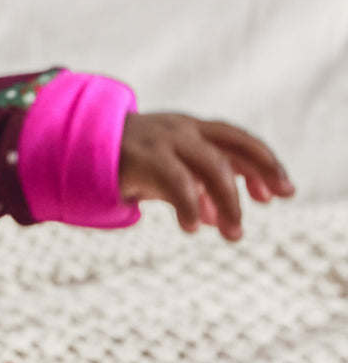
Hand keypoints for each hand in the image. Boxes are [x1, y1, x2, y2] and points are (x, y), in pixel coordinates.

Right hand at [119, 113, 294, 240]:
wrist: (78, 149)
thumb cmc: (128, 163)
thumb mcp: (167, 174)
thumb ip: (196, 190)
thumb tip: (221, 220)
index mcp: (191, 129)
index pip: (239, 140)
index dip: (265, 164)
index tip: (283, 192)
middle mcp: (182, 130)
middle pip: (233, 148)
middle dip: (260, 173)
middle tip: (271, 204)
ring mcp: (164, 140)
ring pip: (213, 167)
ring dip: (228, 202)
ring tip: (233, 233)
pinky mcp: (145, 156)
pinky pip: (179, 183)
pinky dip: (192, 206)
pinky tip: (195, 227)